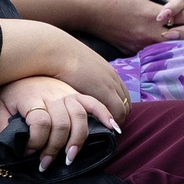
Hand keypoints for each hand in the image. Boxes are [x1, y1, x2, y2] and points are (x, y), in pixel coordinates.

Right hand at [0, 20, 134, 115]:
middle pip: (126, 102)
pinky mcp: (105, 90)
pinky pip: (117, 110)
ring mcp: (110, 83)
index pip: (121, 94)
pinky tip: (103, 128)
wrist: (56, 52)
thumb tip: (75, 90)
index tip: (108, 119)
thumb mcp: (75, 71)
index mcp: (106, 71)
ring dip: (116, 120)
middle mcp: (112, 77)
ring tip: (105, 132)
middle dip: (118, 116)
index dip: (116, 108)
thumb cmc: (58, 62)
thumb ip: (80, 81)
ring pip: (124, 108)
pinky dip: (112, 120)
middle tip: (108, 128)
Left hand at [0, 75, 118, 170]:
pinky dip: (106, 115)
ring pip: (80, 116)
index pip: (40, 122)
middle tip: (46, 164)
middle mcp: (52, 94)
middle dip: (54, 148)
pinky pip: (94, 103)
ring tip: (70, 157)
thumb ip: (1, 127)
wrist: (20, 66)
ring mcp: (67, 93)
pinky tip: (113, 129)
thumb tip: (12, 148)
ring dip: (78, 139)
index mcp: (31, 97)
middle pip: (61, 123)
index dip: (35, 142)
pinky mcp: (76, 93)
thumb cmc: (9, 92)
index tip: (27, 152)